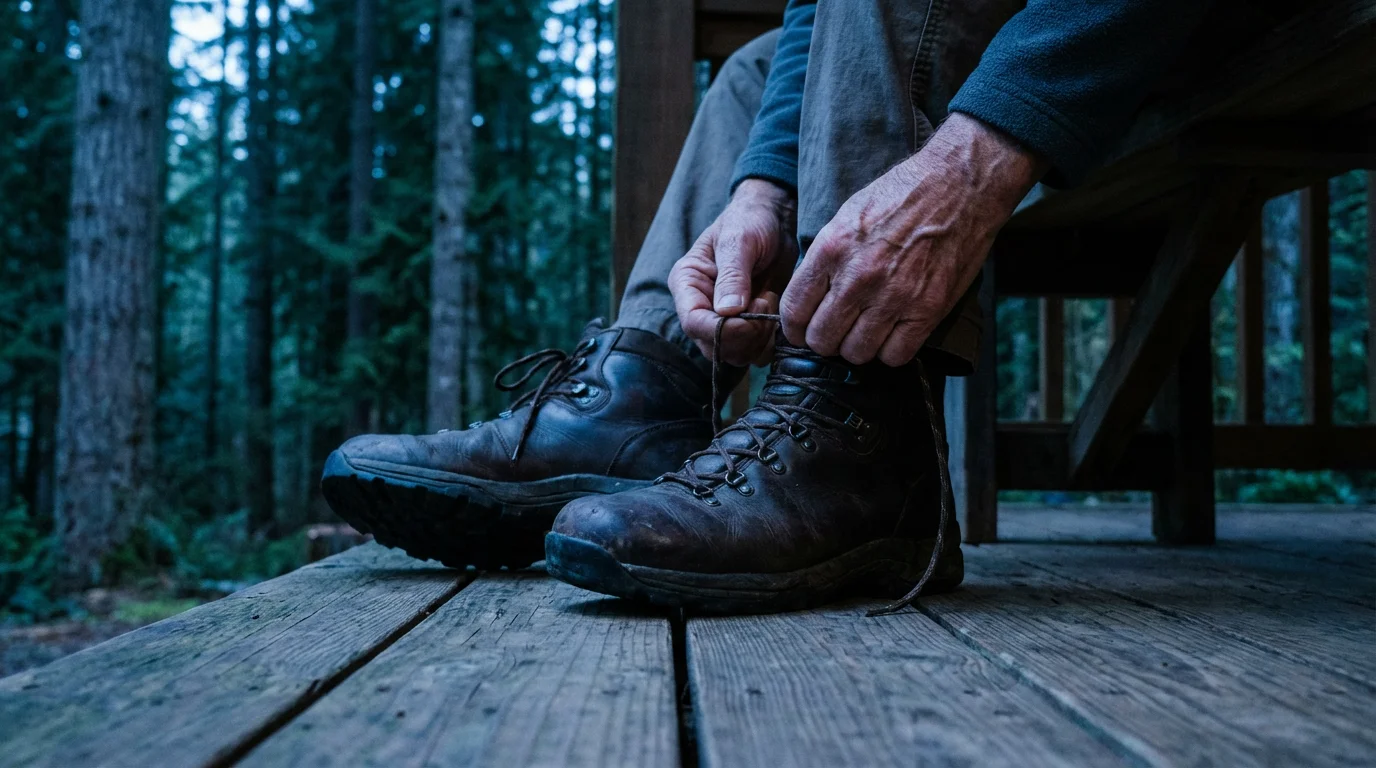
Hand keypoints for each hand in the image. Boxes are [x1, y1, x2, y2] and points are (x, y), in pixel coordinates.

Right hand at [670, 179, 796, 365]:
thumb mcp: (739, 241)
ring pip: (735, 354)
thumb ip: (732, 276)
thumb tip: (727, 312)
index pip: (693, 322)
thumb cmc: (751, 221)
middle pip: (714, 345)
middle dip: (743, 336)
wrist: (775, 220)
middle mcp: (701, 307)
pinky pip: (755, 352)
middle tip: (764, 304)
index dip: (721, 330)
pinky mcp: (747, 326)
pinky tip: (776, 315)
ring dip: (757, 340)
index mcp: (688, 284)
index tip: (749, 316)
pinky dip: (769, 342)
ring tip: (769, 303)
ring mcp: (724, 321)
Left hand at [780, 113, 1044, 365]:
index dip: (793, 328)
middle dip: (824, 340)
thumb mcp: (848, 215)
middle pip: (822, 339)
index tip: (801, 330)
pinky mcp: (928, 309)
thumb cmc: (902, 195)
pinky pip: (896, 355)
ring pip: (857, 353)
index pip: (794, 310)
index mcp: (833, 249)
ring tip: (865, 331)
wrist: (959, 183)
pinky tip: (892, 334)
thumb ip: (825, 257)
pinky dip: (891, 351)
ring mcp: (895, 296)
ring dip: (857, 348)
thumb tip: (807, 296)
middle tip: (835, 331)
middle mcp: (859, 276)